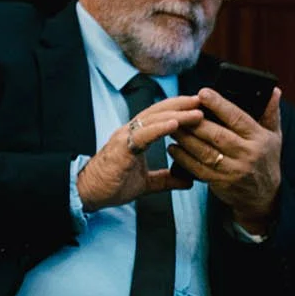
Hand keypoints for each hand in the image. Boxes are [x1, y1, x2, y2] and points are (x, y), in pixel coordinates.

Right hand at [78, 96, 203, 212]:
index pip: (162, 116)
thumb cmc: (112, 184)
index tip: (203, 107)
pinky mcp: (121, 148)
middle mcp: (131, 132)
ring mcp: (125, 138)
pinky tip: (175, 124)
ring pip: (154, 119)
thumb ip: (166, 179)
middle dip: (184, 104)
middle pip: (160, 111)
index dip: (182, 109)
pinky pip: (142, 134)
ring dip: (178, 114)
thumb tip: (188, 181)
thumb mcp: (147, 182)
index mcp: (138, 136)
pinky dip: (160, 128)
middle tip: (206, 101)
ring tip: (198, 112)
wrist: (87, 194)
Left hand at [169, 87, 283, 234]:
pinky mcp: (221, 183)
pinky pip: (198, 169)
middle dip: (195, 122)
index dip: (220, 105)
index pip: (238, 118)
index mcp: (260, 138)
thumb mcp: (274, 135)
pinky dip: (183, 158)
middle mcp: (248, 154)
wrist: (264, 195)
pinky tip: (173, 148)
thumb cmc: (266, 158)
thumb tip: (274, 91)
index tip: (203, 93)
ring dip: (185, 139)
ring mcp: (234, 170)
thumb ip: (271, 113)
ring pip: (205, 152)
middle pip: (217, 135)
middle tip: (178, 110)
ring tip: (171, 126)